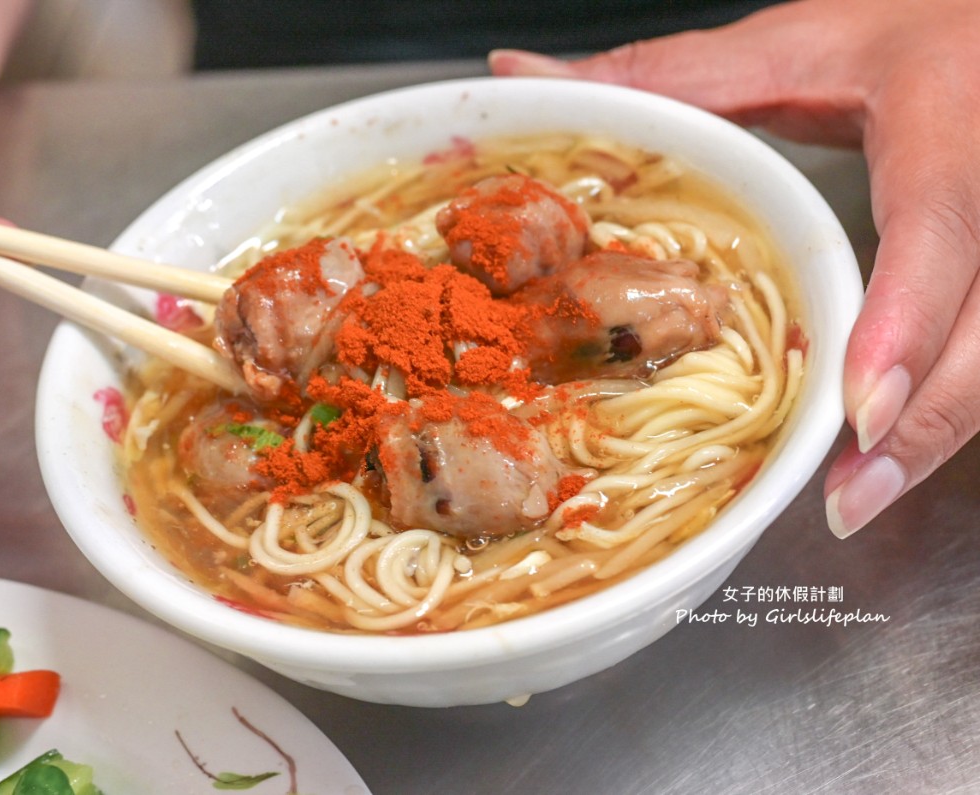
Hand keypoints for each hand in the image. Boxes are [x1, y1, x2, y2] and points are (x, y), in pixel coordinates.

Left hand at [489, 0, 979, 537]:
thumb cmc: (895, 37)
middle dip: (925, 418)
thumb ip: (661, 72)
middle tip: (847, 496)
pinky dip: (944, 410)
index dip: (906, 320)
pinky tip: (889, 454)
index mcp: (941, 107)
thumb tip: (519, 71)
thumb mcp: (783, 47)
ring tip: (857, 498)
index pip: (939, 222)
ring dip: (937, 433)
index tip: (858, 409)